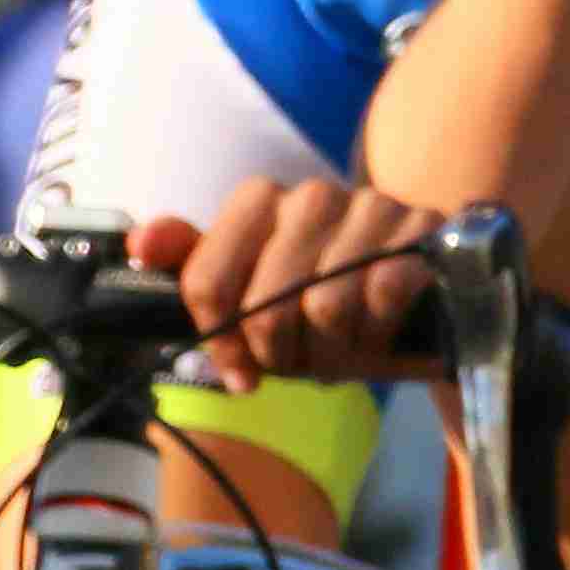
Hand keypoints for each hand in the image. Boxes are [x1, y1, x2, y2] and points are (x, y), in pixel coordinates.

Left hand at [142, 178, 442, 389]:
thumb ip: (196, 264)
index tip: (239, 373)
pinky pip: (382, 301)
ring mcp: (373, 208)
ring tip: (342, 354)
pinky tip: (381, 339)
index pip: (206, 281)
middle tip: (303, 365)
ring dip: (332, 354)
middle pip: (264, 305)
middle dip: (282, 355)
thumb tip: (141, 244)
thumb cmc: (329, 298)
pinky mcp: (425, 233)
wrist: (428, 298)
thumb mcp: (258, 288)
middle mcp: (312, 195)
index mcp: (259, 200)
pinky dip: (378, 338)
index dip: (219, 340)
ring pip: (324, 308)